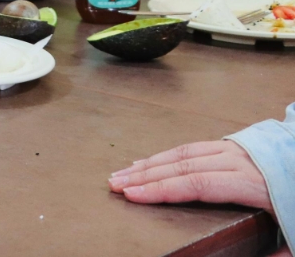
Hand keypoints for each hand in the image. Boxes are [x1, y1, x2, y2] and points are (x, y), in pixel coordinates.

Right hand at [108, 140, 271, 210]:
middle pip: (183, 165)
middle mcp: (240, 160)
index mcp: (253, 182)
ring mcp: (236, 149)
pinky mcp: (236, 145)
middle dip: (145, 176)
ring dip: (149, 164)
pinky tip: (149, 162)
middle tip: (113, 184)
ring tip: (121, 173)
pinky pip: (193, 147)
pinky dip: (166, 156)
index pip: (198, 183)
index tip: (132, 194)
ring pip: (184, 153)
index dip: (162, 189)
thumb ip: (280, 250)